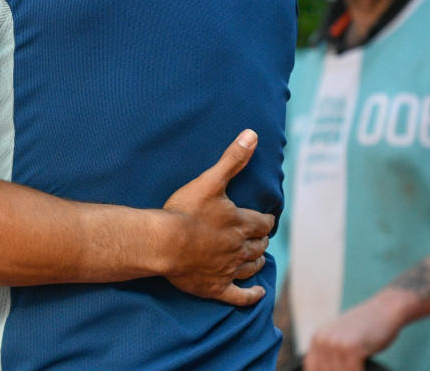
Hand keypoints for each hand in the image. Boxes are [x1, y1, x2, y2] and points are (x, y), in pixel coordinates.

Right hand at [161, 129, 274, 304]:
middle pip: (259, 245)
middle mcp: (240, 248)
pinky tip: (257, 293)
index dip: (265, 221)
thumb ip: (232, 159)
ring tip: (257, 257)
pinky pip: (239, 296)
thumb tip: (252, 134)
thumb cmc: (185, 211)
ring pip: (252, 267)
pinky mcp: (215, 287)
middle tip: (258, 236)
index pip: (263, 223)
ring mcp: (229, 270)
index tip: (264, 220)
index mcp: (241, 223)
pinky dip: (251, 295)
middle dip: (260, 240)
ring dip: (257, 261)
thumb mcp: (210, 180)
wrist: (163, 243)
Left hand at [303, 295, 402, 370]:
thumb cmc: (366, 328)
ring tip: (357, 368)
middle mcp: (322, 339)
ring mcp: (336, 343)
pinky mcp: (351, 347)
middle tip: (351, 369)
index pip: (312, 366)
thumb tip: (329, 368)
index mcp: (317, 338)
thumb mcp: (341, 337)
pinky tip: (363, 370)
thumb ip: (331, 353)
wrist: (383, 310)